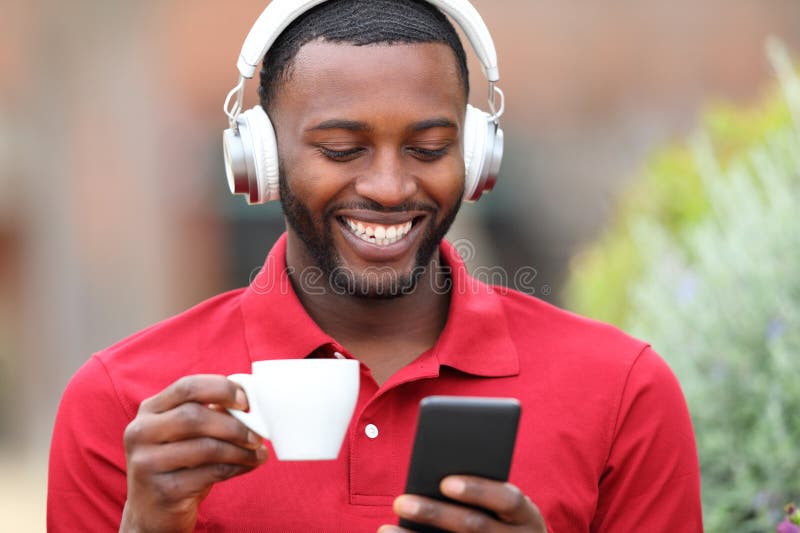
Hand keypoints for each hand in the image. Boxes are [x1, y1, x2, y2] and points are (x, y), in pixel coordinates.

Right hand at [120, 375, 267, 532]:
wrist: (153, 513)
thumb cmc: (179, 465)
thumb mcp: (186, 435)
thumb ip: (211, 414)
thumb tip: (252, 404)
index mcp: (150, 410)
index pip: (187, 387)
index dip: (222, 389)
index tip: (245, 401)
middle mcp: (141, 432)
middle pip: (194, 416)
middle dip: (233, 424)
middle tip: (257, 433)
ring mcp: (147, 463)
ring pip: (205, 447)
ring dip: (240, 449)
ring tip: (258, 452)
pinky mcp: (163, 490)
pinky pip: (210, 473)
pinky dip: (237, 466)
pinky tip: (249, 465)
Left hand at [378, 476, 546, 532]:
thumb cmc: (503, 517)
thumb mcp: (502, 502)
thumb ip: (481, 488)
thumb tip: (437, 475)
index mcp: (527, 516)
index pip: (508, 499)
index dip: (478, 490)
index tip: (446, 483)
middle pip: (474, 526)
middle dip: (435, 513)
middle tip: (400, 501)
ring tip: (386, 528)